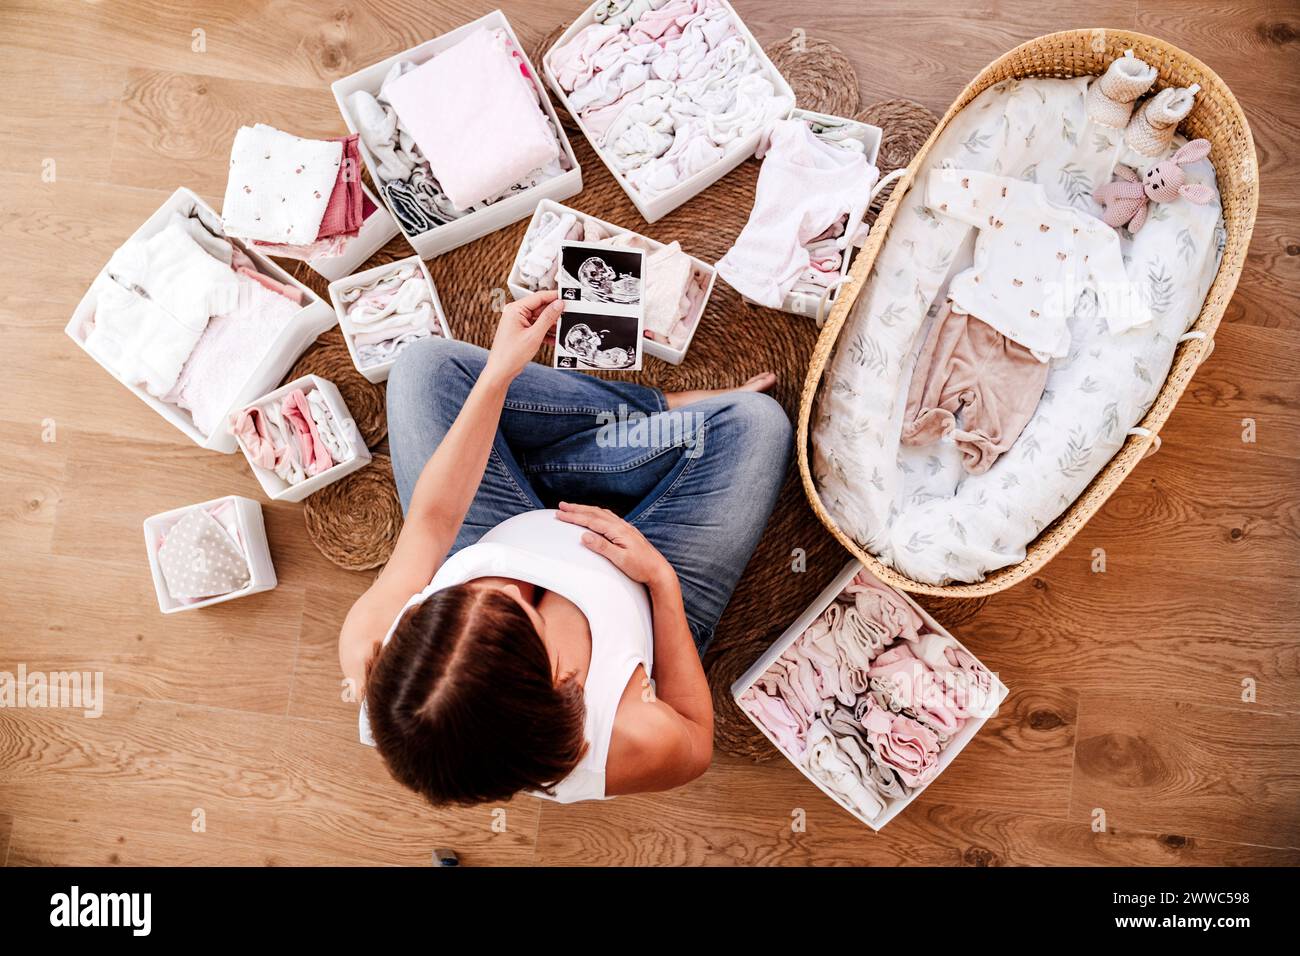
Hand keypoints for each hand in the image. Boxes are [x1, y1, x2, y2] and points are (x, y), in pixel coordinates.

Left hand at [483, 289, 563, 384]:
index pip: (539, 297)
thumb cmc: (511, 354)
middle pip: (540, 308)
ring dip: (551, 325)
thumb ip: (548, 318)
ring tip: (563, 329)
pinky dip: (545, 333)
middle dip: (554, 313)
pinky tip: (555, 339)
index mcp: (515, 309)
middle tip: (569, 315)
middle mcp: (516, 313)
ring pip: (540, 319)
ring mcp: (518, 322)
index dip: (554, 297)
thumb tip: (558, 304)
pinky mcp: (521, 331)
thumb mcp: (534, 335)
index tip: (567, 298)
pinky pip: (536, 327)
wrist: (500, 370)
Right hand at [556, 502, 675, 588]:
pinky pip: (609, 517)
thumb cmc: (641, 568)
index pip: (591, 521)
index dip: (574, 517)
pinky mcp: (628, 532)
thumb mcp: (620, 560)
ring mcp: (626, 528)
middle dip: (576, 509)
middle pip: (595, 513)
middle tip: (561, 506)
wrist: (659, 571)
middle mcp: (622, 526)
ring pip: (602, 513)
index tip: (559, 514)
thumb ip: (602, 547)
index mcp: (618, 531)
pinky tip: (596, 515)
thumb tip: (584, 536)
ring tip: (573, 508)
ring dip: (586, 509)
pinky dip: (597, 513)